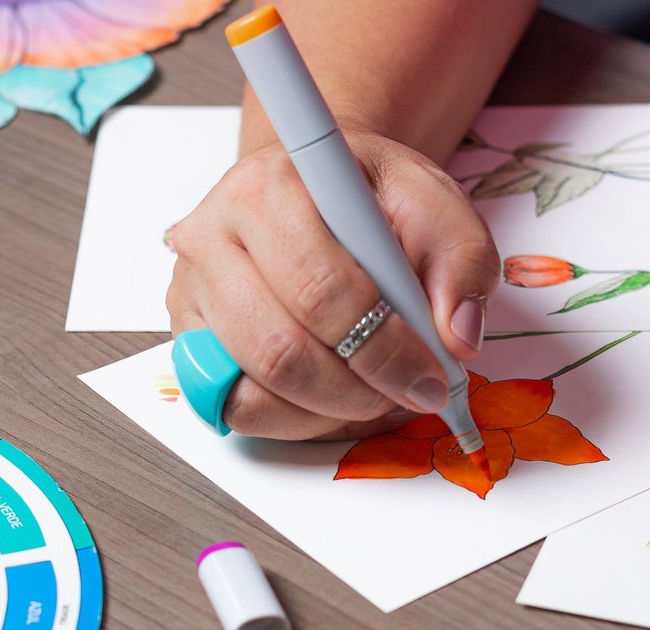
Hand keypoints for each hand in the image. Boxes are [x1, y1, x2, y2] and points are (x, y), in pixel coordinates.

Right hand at [167, 130, 497, 439]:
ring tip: (375, 393)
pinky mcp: (188, 340)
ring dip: (330, 412)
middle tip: (410, 394)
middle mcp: (211, 237)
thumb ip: (461, 263)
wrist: (320, 192)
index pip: (320, 290)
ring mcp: (191, 293)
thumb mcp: (435, 206)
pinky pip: (236, 408)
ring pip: (254, 391)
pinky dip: (296, 420)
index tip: (433, 375)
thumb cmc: (371, 200)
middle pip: (280, 351)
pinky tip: (334, 396)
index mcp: (268, 188)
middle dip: (360, 391)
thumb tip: (457, 338)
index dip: (384, 348)